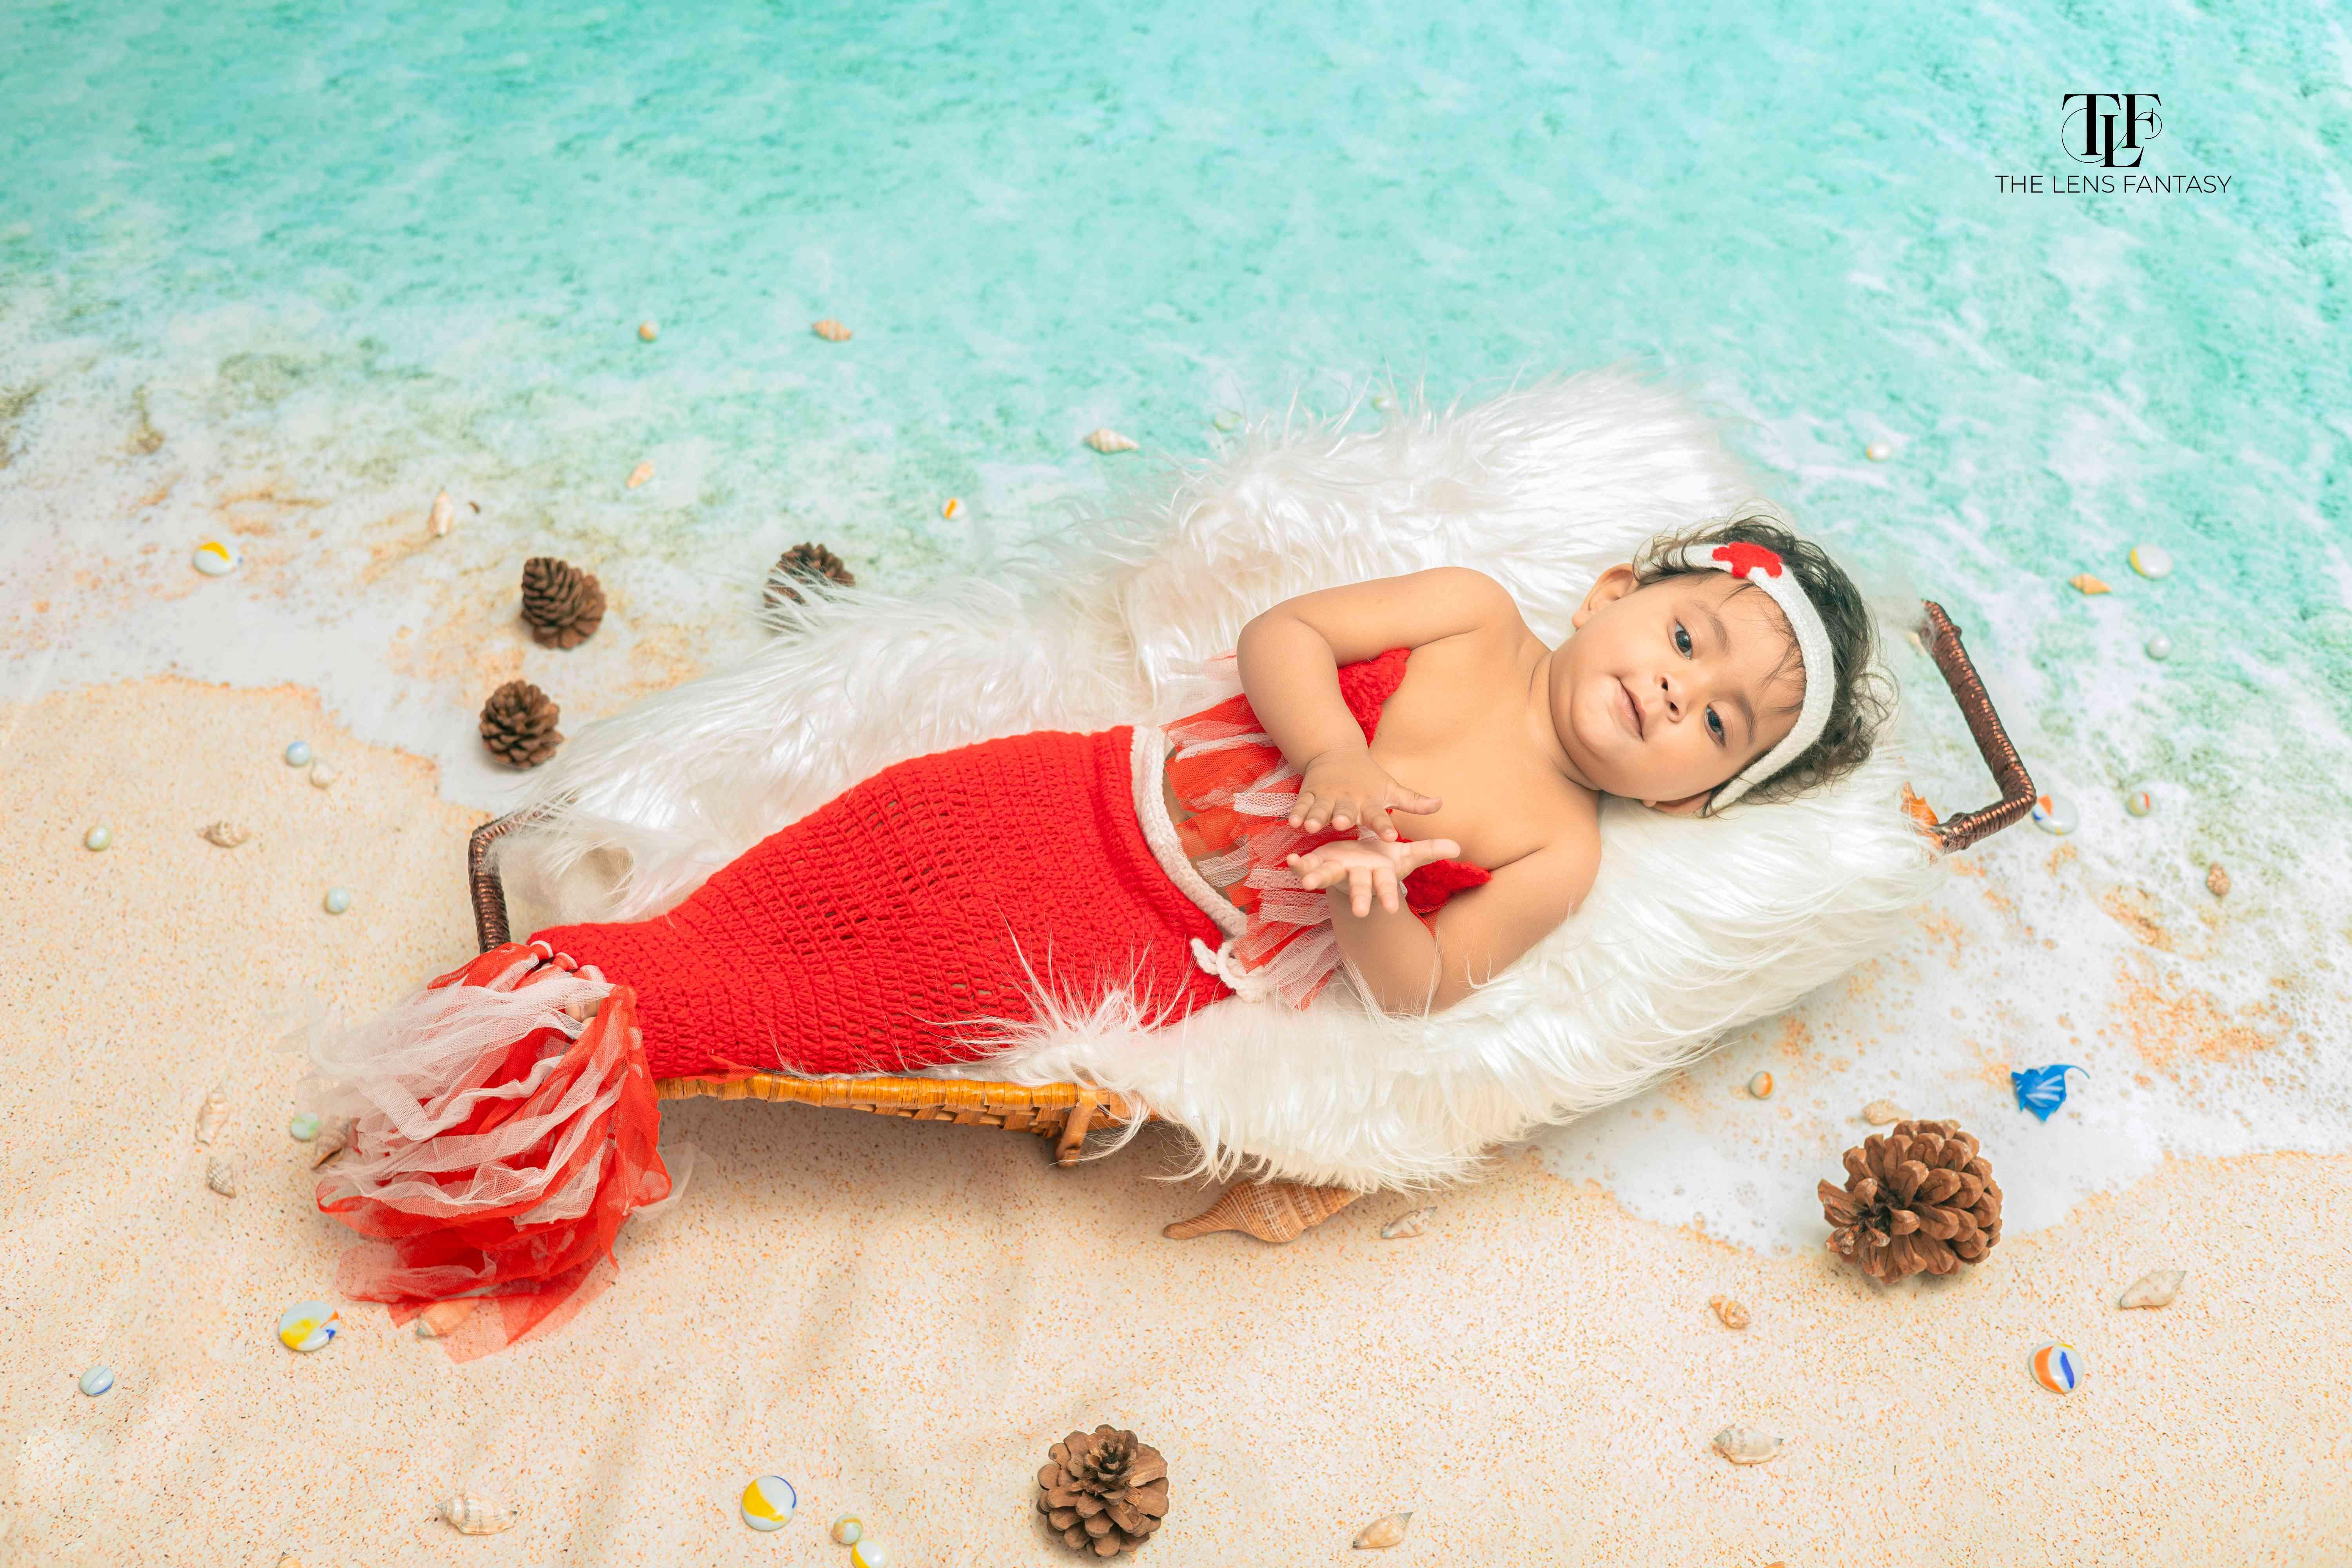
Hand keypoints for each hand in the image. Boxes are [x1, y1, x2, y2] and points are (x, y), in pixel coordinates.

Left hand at [1287, 835, 1463, 917]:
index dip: (1390, 896)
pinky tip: (1290, 860)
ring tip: (1304, 883)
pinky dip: (1297, 865)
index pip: (1386, 886)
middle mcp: (1356, 876)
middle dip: (1359, 898)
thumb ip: (1429, 849)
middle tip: (1360, 912)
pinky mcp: (1318, 863)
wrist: (1357, 862)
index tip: (1394, 909)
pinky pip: (1306, 865)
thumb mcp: (1406, 854)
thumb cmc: (1383, 859)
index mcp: (1378, 874)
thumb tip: (1456, 846)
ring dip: (1316, 879)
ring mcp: (1335, 871)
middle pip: (1359, 887)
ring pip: (1326, 876)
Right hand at [1288, 752, 1441, 839]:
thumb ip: (1414, 801)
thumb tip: (1441, 804)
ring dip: (1317, 816)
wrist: (1337, 753)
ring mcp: (1327, 797)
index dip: (1385, 826)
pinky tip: (1293, 822)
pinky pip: (1302, 805)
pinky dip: (1298, 813)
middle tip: (1344, 824)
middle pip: (1347, 810)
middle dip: (1345, 817)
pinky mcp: (1310, 794)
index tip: (1392, 838)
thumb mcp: (1391, 789)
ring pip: (1322, 808)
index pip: (1380, 815)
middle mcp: (1348, 800)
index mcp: (1369, 801)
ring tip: (1312, 826)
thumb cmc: (1369, 778)